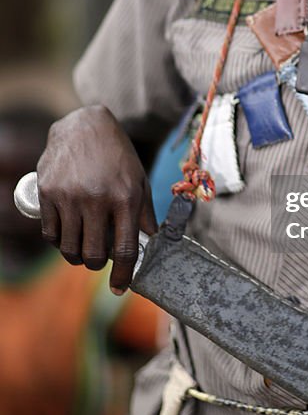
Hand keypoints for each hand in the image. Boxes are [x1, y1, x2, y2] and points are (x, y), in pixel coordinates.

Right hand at [36, 105, 156, 293]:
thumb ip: (145, 213)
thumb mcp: (139, 179)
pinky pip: (50, 234)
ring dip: (76, 256)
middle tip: (99, 259)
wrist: (85, 125)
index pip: (125, 250)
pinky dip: (58, 241)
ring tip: (83, 247)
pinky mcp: (48, 192)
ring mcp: (69, 196)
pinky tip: (66, 235)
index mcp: (125, 197)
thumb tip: (151, 243)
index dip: (123, 275)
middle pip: (93, 255)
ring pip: (69, 249)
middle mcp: (97, 199)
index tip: (119, 288)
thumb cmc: (117, 155)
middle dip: (97, 265)